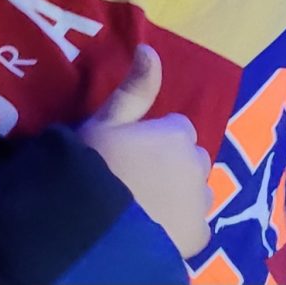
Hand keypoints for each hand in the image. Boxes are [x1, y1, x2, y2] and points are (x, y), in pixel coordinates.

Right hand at [79, 45, 213, 258]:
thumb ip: (134, 90)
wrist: (85, 230)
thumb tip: (150, 48)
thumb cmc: (89, 169)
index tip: (129, 158)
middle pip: (191, 160)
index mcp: (177, 134)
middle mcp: (196, 163)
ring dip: (179, 198)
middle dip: (172, 169)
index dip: (153, 143)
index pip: (177, 130)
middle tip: (135, 186)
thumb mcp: (104, 124)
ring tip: (144, 211)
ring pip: (196, 193)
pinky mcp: (198, 236)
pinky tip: (153, 233)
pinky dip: (180, 230)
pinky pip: (196, 227)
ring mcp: (200, 202)